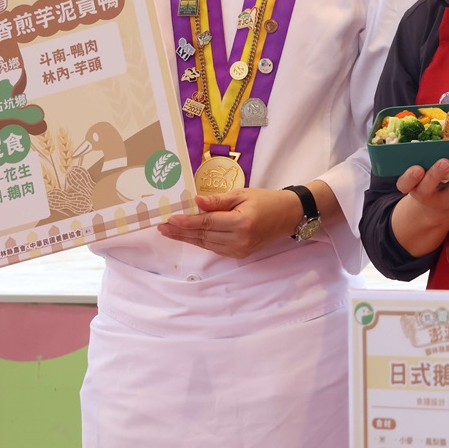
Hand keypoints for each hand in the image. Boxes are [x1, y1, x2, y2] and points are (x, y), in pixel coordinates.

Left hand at [158, 187, 299, 258]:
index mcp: (242, 223)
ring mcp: (239, 250)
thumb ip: (218, 200)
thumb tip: (196, 201)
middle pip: (204, 235)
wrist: (286, 216)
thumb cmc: (265, 201)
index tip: (170, 218)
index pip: (208, 223)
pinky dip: (200, 241)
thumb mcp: (242, 194)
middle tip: (161, 226)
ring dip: (187, 237)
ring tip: (168, 231)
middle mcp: (240, 240)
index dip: (187, 221)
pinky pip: (214, 248)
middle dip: (181, 231)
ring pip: (206, 244)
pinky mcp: (239, 254)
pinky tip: (187, 235)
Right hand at [390, 159, 448, 257]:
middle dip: (435, 174)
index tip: (416, 169)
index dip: (410, 177)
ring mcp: (444, 199)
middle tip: (445, 162)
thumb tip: (438, 148)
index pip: (405, 184)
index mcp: (411, 189)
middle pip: (427, 186)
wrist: (431, 214)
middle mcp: (426, 195)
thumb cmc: (422, 189)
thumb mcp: (416, 182)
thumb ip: (422, 171)